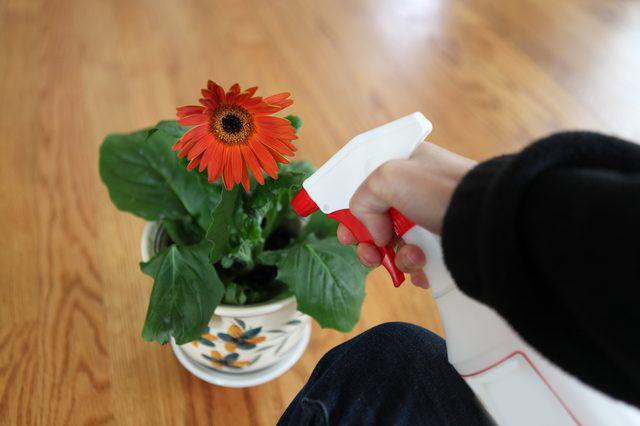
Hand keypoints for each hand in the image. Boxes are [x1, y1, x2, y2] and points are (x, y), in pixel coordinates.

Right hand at [338, 142, 475, 287]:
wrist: (484, 220)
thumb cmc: (439, 189)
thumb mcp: (387, 177)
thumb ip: (364, 199)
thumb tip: (375, 233)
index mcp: (406, 168)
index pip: (369, 189)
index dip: (354, 212)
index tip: (346, 233)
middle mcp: (418, 193)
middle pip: (379, 224)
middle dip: (369, 243)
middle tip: (370, 254)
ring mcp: (432, 221)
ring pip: (398, 248)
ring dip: (399, 258)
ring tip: (414, 256)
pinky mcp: (445, 247)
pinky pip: (420, 264)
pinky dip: (419, 269)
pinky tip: (426, 266)